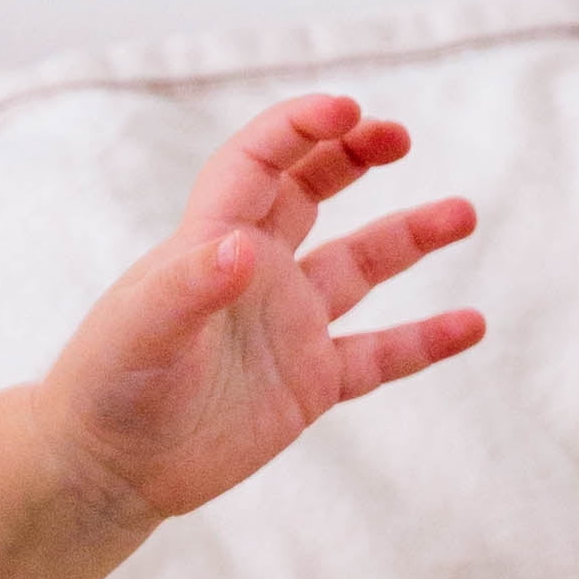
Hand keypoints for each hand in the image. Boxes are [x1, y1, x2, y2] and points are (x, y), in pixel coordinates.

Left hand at [42, 94, 481, 528]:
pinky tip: (471, 324)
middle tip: (399, 136)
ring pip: (360, 266)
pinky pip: (379, 354)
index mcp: (212, 241)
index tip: (350, 111)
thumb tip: (242, 252)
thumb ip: (189, 287)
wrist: (107, 468)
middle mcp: (255, 273)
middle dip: (353, 154)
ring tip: (463, 212)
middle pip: (311, 190)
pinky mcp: (307, 382)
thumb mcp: (141, 331)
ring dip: (409, 236)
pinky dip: (424, 340)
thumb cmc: (107, 386)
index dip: (301, 128)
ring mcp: (286, 326)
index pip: (260, 162)